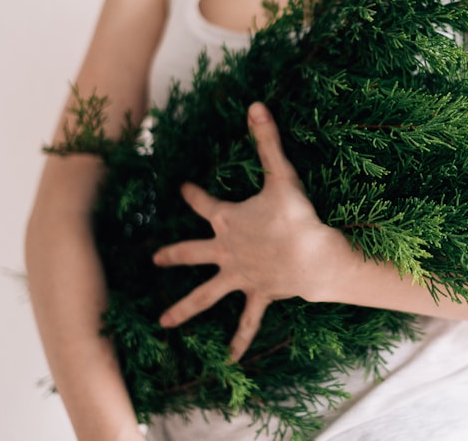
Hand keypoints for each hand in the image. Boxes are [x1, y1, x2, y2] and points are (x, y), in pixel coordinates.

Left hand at [152, 102, 348, 360]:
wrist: (314, 258)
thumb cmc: (296, 216)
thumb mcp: (280, 175)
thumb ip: (266, 141)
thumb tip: (256, 105)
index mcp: (227, 221)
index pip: (202, 202)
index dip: (191, 194)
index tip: (180, 188)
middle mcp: (226, 252)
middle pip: (192, 252)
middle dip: (172, 254)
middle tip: (153, 258)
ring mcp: (239, 276)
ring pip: (205, 295)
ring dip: (184, 307)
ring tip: (162, 324)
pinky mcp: (257, 295)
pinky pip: (246, 322)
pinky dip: (238, 341)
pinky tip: (229, 361)